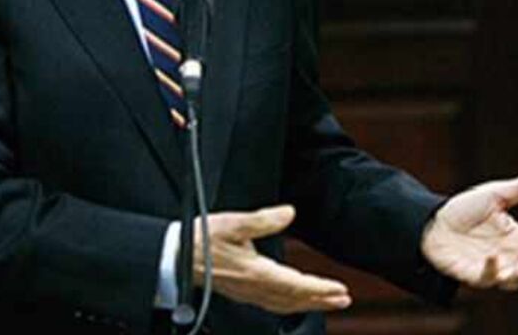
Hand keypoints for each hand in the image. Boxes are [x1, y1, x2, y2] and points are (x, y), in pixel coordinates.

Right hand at [193, 205, 350, 313]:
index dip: (320, 289)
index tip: (340, 289)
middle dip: (321, 301)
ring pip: (284, 305)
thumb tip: (289, 213)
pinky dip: (290, 304)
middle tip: (344, 300)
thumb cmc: (200, 241)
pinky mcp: (240, 292)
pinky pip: (272, 304)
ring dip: (308, 304)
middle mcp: (253, 288)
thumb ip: (264, 220)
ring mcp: (246, 293)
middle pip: (294, 300)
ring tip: (328, 300)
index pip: (296, 285)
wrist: (173, 258)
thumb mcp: (233, 223)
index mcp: (255, 273)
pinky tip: (295, 300)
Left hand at [421, 171, 517, 290]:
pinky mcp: (473, 274)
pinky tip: (496, 260)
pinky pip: (488, 277)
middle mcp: (507, 254)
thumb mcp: (495, 194)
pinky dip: (494, 270)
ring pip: (515, 278)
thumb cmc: (463, 209)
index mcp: (515, 236)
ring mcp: (492, 267)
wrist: (431, 222)